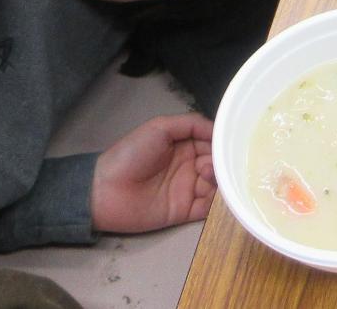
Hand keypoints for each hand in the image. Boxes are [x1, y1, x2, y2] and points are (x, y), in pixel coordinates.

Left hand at [91, 114, 216, 233]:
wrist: (106, 190)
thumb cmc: (131, 154)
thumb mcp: (159, 127)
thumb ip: (190, 123)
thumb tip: (218, 129)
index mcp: (184, 145)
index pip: (212, 143)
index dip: (221, 143)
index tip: (231, 144)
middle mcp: (190, 167)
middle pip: (217, 164)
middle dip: (222, 162)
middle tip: (212, 163)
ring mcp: (188, 190)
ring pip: (217, 186)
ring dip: (220, 181)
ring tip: (206, 176)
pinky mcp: (185, 212)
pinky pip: (208, 209)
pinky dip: (219, 205)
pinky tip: (219, 196)